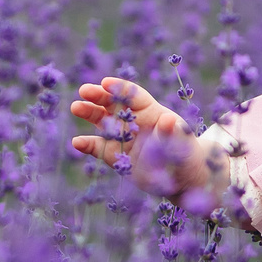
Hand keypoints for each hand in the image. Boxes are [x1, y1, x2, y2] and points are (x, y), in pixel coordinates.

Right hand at [68, 77, 209, 190]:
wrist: (182, 178)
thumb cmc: (185, 154)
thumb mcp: (181, 143)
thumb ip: (172, 132)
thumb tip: (169, 120)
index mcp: (151, 111)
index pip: (133, 96)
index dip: (120, 89)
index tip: (106, 83)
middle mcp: (134, 120)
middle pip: (113, 103)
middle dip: (99, 96)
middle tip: (84, 90)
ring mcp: (123, 137)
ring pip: (102, 121)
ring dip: (89, 113)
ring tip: (76, 107)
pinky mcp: (115, 155)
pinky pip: (99, 148)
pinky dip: (88, 145)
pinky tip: (77, 143)